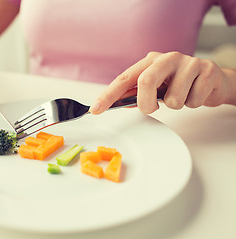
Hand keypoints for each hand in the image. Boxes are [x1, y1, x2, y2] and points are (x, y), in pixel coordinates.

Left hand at [90, 51, 235, 113]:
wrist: (213, 80)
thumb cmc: (179, 84)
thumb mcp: (156, 87)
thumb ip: (138, 94)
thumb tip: (117, 103)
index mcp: (149, 61)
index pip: (124, 78)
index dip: (108, 95)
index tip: (95, 109)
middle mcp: (167, 58)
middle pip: (146, 81)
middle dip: (146, 103)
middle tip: (151, 109)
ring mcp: (188, 62)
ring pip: (173, 98)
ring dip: (176, 105)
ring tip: (183, 96)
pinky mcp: (206, 71)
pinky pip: (193, 101)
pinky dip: (193, 104)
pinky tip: (196, 94)